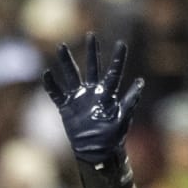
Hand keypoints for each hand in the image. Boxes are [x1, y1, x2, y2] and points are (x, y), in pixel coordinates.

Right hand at [42, 32, 144, 187]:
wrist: (96, 152)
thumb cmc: (112, 136)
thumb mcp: (123, 117)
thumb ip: (130, 100)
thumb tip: (141, 81)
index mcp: (108, 94)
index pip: (113, 72)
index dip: (117, 59)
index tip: (122, 43)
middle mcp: (93, 92)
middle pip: (91, 68)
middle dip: (91, 52)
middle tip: (91, 35)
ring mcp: (79, 98)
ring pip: (72, 75)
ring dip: (66, 62)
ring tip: (61, 46)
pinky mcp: (66, 107)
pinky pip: (57, 94)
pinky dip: (51, 85)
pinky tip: (47, 73)